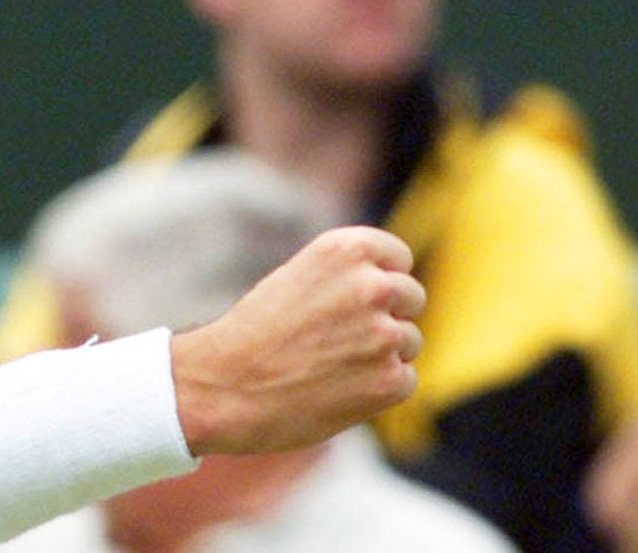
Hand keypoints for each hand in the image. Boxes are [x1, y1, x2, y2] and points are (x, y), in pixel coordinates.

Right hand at [169, 225, 423, 455]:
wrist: (226, 385)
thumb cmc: (256, 332)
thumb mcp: (299, 278)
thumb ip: (346, 276)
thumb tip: (392, 289)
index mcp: (345, 249)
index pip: (398, 257)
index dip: (381, 278)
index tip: (359, 298)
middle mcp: (372, 285)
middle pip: (411, 297)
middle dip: (386, 316)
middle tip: (341, 337)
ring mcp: (384, 334)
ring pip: (409, 341)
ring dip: (381, 354)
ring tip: (331, 364)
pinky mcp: (390, 380)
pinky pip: (404, 379)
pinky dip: (378, 388)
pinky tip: (338, 388)